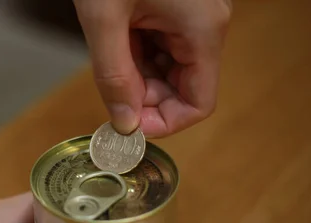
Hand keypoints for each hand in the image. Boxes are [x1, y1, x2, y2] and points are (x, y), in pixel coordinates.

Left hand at [74, 0, 231, 135]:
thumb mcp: (104, 18)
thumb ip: (114, 74)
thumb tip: (125, 124)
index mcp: (202, 31)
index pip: (198, 104)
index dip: (163, 122)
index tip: (126, 123)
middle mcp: (206, 27)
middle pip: (182, 89)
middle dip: (145, 98)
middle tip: (110, 87)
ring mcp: (193, 17)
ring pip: (169, 70)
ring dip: (137, 75)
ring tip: (110, 49)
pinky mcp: (177, 9)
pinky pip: (162, 47)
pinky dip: (137, 54)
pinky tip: (116, 38)